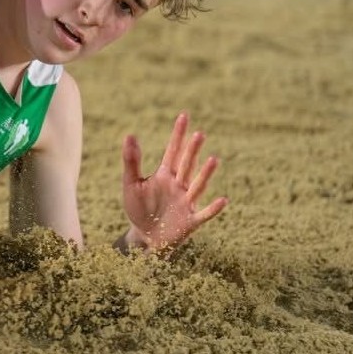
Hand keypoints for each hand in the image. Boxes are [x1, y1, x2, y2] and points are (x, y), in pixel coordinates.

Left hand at [120, 112, 226, 253]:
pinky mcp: (190, 221)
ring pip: (197, 185)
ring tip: (212, 159)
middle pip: (186, 165)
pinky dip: (213, 208)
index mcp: (165, 175)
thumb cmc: (139, 208)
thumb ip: (131, 161)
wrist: (144, 237)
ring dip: (204, 174)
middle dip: (191, 151)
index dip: (178, 135)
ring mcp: (186, 202)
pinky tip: (223, 199)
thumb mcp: (131, 184)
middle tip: (199, 133)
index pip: (173, 151)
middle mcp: (179, 186)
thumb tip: (130, 135)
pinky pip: (204, 214)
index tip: (184, 116)